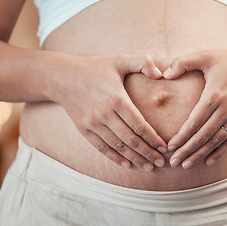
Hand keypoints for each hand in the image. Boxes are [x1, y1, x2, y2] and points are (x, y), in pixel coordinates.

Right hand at [51, 54, 166, 170]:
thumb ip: (143, 62)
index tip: (164, 147)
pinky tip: (127, 164)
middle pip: (130, 140)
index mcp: (116, 98)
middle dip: (148, 153)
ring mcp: (92, 123)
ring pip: (117, 147)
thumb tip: (161, 74)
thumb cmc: (95, 68)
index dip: (153, 138)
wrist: (62, 77)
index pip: (139, 124)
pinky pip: (101, 148)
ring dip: (134, 158)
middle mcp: (104, 114)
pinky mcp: (83, 129)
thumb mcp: (119, 60)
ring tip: (149, 166)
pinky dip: (115, 158)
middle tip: (162, 162)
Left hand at [162, 49, 226, 168]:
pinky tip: (208, 161)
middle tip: (173, 162)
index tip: (169, 146)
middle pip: (204, 136)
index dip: (181, 136)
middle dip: (187, 150)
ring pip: (216, 141)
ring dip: (200, 154)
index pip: (194, 122)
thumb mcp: (205, 55)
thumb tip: (164, 74)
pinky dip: (219, 152)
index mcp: (214, 95)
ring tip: (186, 164)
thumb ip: (183, 62)